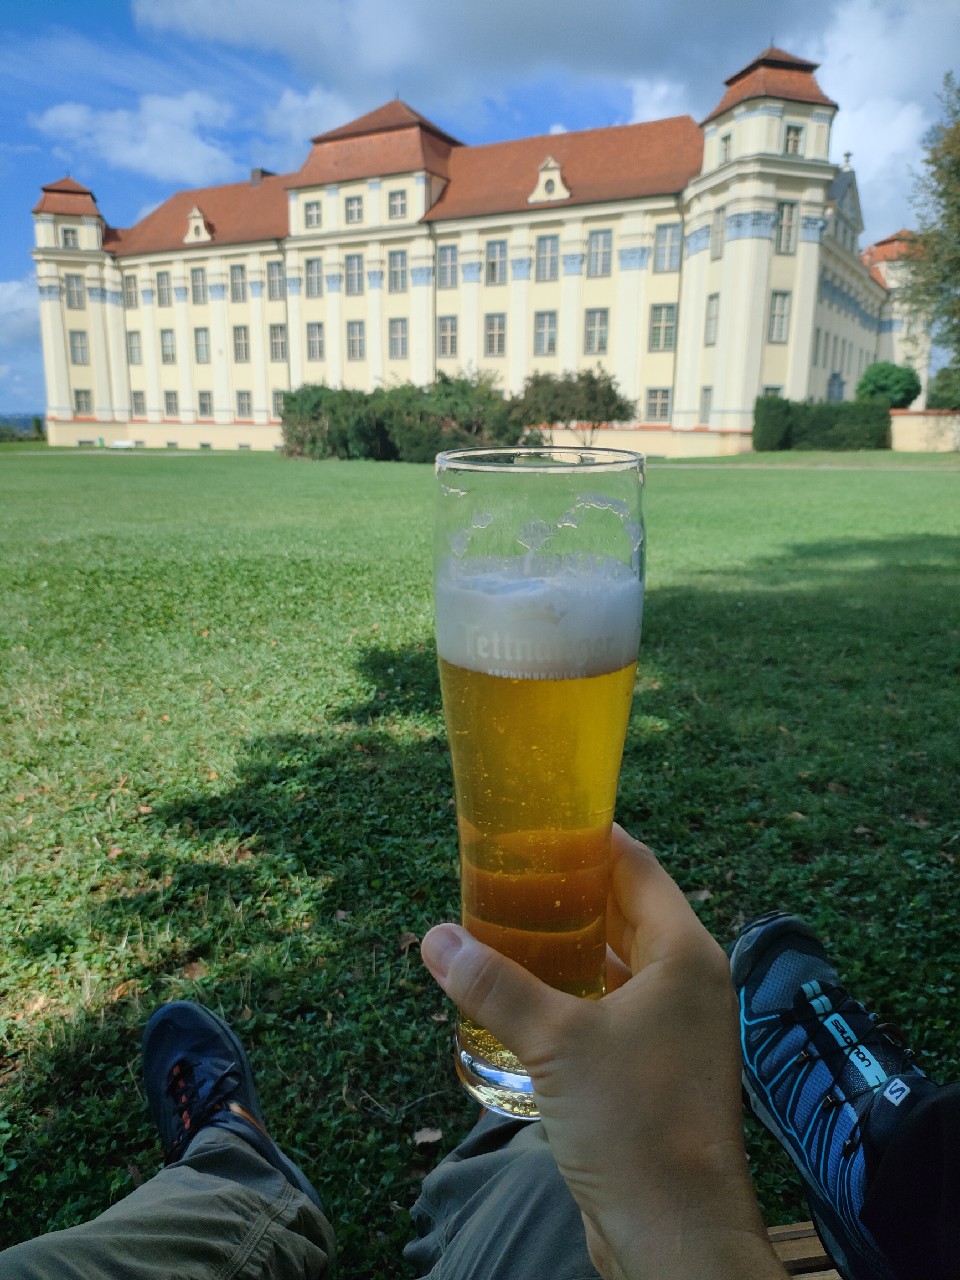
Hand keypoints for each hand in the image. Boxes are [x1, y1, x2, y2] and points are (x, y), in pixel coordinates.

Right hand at [420, 826, 785, 1279]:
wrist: (673, 1235)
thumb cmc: (633, 1123)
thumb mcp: (555, 1042)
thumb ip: (494, 984)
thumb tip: (434, 937)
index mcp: (686, 954)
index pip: (639, 867)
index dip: (593, 838)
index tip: (542, 821)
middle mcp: (689, 983)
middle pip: (628, 912)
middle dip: (572, 893)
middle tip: (510, 875)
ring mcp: (677, 1029)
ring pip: (620, 964)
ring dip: (571, 947)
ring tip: (508, 928)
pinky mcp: (658, 1070)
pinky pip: (614, 1010)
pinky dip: (576, 994)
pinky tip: (528, 998)